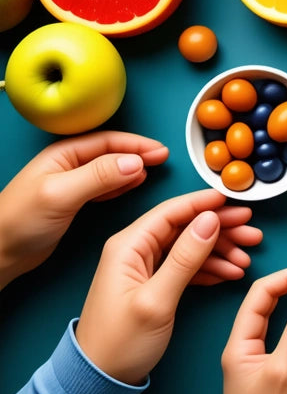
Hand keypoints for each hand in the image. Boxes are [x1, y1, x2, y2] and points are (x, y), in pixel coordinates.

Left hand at [0, 132, 167, 287]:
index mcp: (62, 155)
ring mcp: (71, 183)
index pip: (107, 142)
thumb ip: (98, 176)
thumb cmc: (19, 221)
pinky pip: (105, 186)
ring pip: (110, 168)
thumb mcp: (61, 194)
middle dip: (138, 152)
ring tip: (154, 168)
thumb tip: (134, 162)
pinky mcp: (73, 202)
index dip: (136, 144)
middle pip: (111, 152)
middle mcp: (68, 165)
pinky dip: (123, 184)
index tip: (160, 151)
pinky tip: (134, 184)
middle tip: (164, 157)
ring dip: (133, 167)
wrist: (1, 252)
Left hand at [76, 189, 260, 384]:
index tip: (237, 203)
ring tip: (247, 259)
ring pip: (190, 246)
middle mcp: (135, 250)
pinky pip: (187, 265)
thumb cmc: (119, 342)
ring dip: (220, 250)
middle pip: (185, 227)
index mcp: (128, 247)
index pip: (172, 212)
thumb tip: (209, 220)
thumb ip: (185, 258)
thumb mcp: (157, 299)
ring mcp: (144, 267)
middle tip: (253, 233)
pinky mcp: (153, 283)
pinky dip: (211, 268)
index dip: (206, 204)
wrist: (100, 378)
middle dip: (221, 228)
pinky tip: (231, 273)